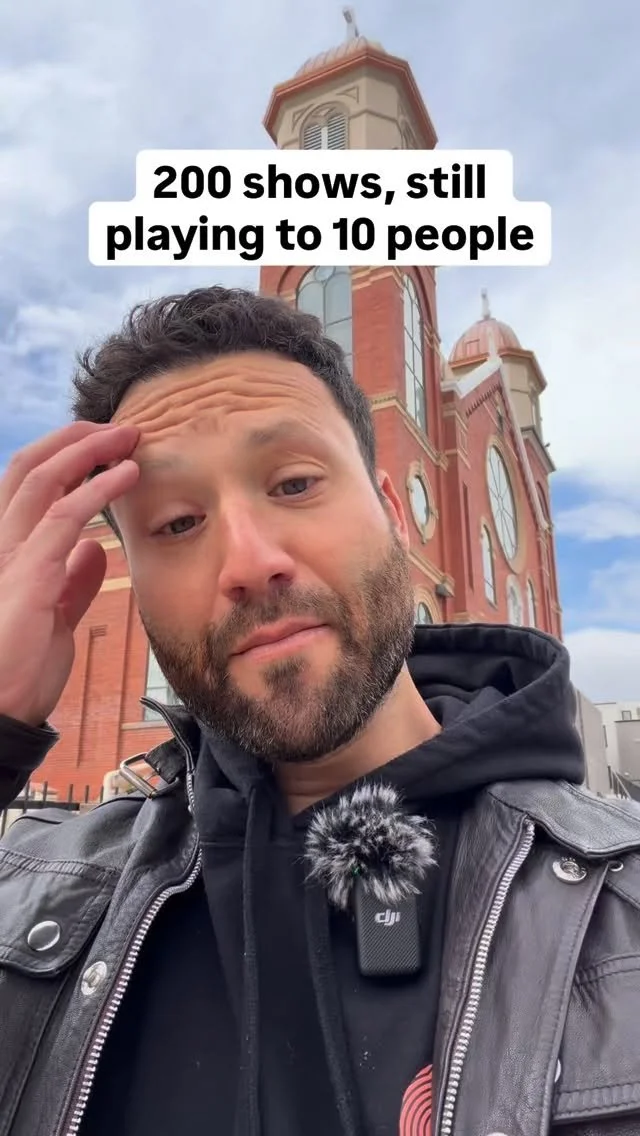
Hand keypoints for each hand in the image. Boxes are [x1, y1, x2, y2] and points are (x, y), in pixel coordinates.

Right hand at [0, 422, 139, 726]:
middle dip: (74, 438)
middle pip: (29, 466)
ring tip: (129, 438)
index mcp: (8, 550)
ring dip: (89, 449)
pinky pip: (63, 515)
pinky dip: (98, 487)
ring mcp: (8, 555)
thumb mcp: (56, 615)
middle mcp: (1, 542)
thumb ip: (72, 581)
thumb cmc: (22, 666)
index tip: (106, 447)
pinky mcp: (27, 573)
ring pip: (42, 477)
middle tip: (120, 429)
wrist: (1, 708)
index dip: (65, 457)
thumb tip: (94, 551)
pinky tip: (127, 474)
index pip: (29, 485)